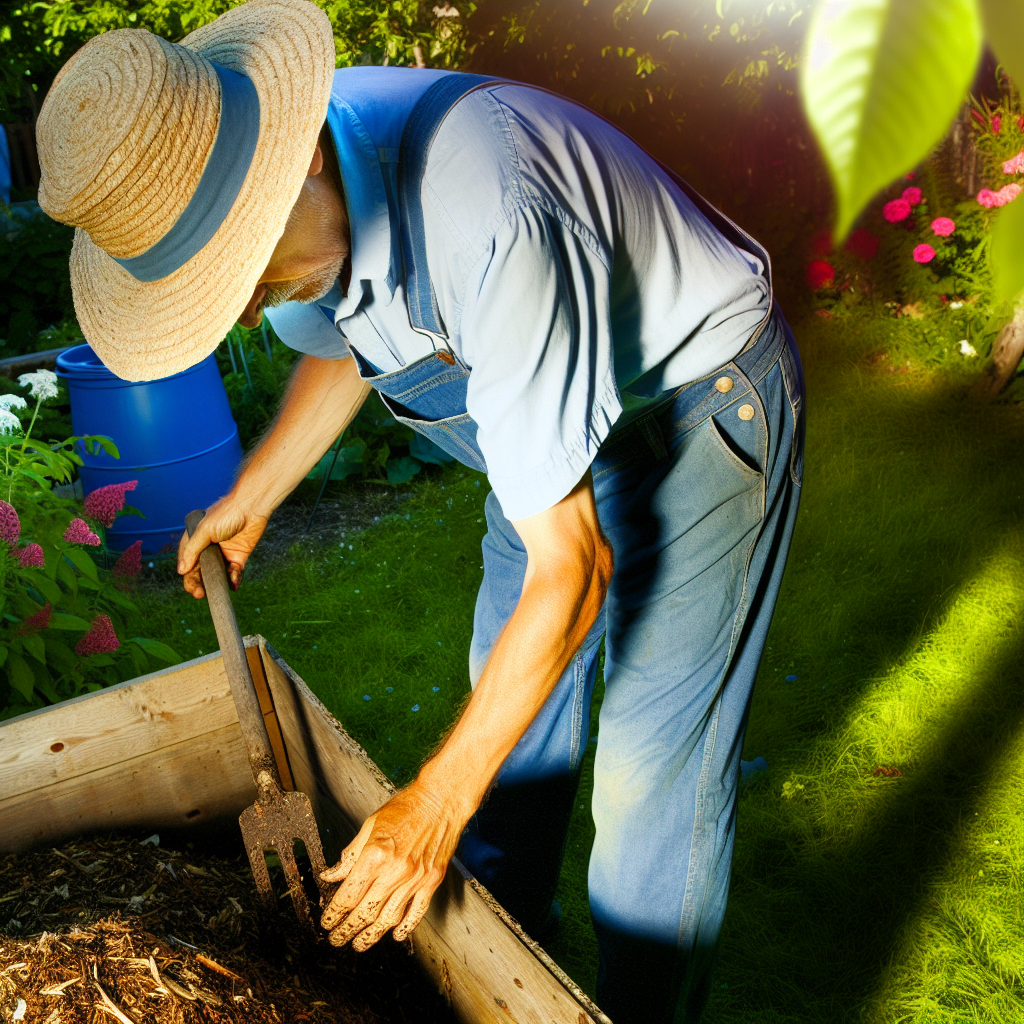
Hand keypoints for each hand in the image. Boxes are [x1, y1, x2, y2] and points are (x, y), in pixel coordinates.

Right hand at [177, 496, 267, 597]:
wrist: (252, 507)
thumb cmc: (226, 513)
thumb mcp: (204, 531)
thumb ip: (192, 550)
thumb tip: (181, 571)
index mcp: (195, 540)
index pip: (188, 562)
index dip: (188, 576)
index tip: (191, 588)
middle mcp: (208, 548)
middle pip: (201, 571)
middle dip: (200, 584)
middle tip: (201, 594)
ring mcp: (223, 553)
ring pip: (217, 574)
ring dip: (217, 584)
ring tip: (217, 591)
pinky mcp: (239, 557)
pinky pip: (234, 573)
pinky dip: (233, 579)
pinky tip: (233, 584)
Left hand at [319, 779, 467, 950]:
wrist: (441, 800)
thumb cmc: (406, 807)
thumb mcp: (370, 826)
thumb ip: (350, 854)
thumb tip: (332, 875)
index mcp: (375, 855)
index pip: (348, 895)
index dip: (334, 913)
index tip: (327, 922)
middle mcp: (394, 871)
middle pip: (365, 911)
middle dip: (346, 929)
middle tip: (336, 938)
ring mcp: (415, 879)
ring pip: (389, 918)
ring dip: (371, 935)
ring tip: (359, 944)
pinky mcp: (432, 881)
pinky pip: (417, 912)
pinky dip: (406, 927)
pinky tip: (396, 935)